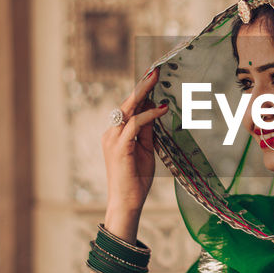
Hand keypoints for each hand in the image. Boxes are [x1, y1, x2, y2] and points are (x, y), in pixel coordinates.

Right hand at [101, 68, 168, 222]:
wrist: (127, 202)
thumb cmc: (136, 179)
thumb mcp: (146, 150)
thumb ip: (148, 130)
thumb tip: (156, 109)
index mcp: (116, 133)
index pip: (129, 108)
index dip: (141, 92)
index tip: (152, 77)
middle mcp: (111, 133)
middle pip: (127, 104)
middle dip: (141, 86)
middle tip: (154, 70)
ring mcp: (113, 139)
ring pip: (128, 109)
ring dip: (143, 93)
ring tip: (156, 79)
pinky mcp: (118, 147)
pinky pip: (134, 124)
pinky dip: (148, 115)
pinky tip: (161, 109)